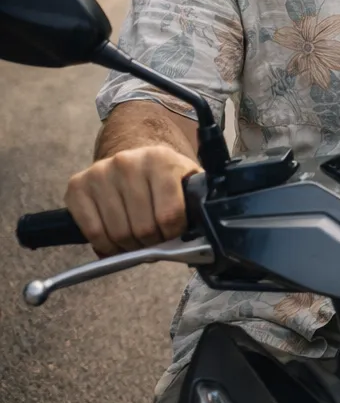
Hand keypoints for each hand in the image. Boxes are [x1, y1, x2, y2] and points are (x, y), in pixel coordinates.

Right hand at [63, 145, 202, 255]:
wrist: (132, 155)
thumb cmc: (163, 175)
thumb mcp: (186, 180)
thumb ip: (195, 202)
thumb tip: (198, 239)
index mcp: (160, 160)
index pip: (169, 215)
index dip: (173, 234)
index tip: (174, 235)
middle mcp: (127, 163)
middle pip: (142, 228)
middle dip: (151, 243)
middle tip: (154, 241)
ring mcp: (99, 173)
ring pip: (118, 233)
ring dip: (129, 247)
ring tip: (137, 240)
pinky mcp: (77, 186)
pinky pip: (92, 232)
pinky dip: (105, 245)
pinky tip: (115, 241)